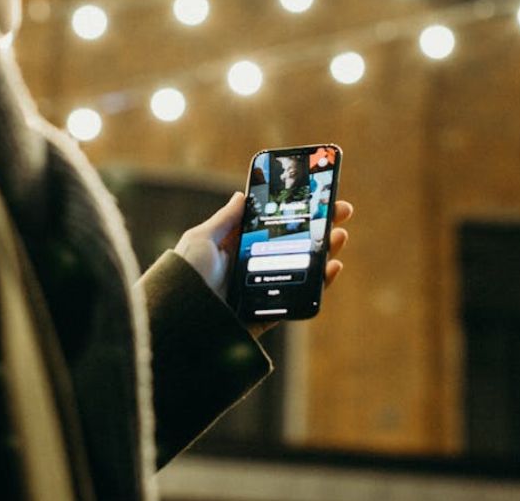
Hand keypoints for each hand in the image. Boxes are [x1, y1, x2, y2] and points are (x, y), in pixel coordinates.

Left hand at [174, 192, 353, 336]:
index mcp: (236, 248)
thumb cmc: (182, 277)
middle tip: (341, 211)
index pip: (273, 226)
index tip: (318, 196)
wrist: (178, 323)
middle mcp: (252, 269)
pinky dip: (320, 283)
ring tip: (339, 235)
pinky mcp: (269, 313)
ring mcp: (263, 290)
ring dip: (325, 250)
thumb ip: (225, 220)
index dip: (296, 212)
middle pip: (294, 245)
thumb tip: (242, 195)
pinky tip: (331, 266)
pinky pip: (300, 298)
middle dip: (319, 227)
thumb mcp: (200, 240)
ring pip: (302, 269)